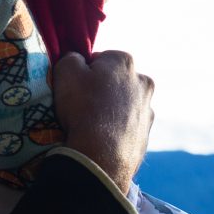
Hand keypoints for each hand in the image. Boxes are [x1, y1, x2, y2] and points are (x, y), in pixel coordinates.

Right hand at [52, 51, 154, 192]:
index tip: (76, 86)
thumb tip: (78, 61)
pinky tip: (102, 140)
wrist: (100, 156)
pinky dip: (116, 131)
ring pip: (123, 105)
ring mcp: (147, 110)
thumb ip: (71, 57)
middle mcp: (143, 82)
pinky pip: (127, 128)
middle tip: (83, 105)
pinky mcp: (146, 135)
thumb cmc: (82, 107)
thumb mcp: (65, 70)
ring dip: (111, 110)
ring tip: (92, 125)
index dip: (84, 72)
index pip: (100, 58)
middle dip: (102, 89)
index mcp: (125, 62)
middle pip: (115, 81)